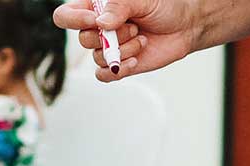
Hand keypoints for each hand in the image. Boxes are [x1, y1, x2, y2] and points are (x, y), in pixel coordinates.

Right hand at [53, 0, 196, 81]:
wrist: (184, 27)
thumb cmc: (164, 6)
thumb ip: (119, 6)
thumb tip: (101, 23)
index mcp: (97, 6)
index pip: (65, 15)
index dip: (74, 20)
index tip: (96, 20)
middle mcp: (98, 28)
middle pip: (82, 40)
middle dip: (110, 37)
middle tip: (133, 26)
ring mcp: (107, 48)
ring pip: (97, 58)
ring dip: (122, 50)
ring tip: (141, 38)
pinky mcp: (118, 66)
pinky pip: (104, 75)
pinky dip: (118, 70)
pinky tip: (134, 61)